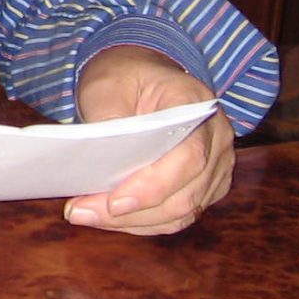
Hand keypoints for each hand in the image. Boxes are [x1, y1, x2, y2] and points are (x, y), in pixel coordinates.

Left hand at [63, 47, 234, 235]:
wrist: (145, 77)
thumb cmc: (126, 77)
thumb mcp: (107, 83)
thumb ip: (106, 113)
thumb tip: (101, 157)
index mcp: (197, 105)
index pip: (189, 156)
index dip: (153, 185)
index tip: (113, 202)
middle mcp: (217, 138)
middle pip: (186, 193)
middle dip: (133, 212)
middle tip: (82, 212)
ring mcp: (216, 166)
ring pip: (182, 212)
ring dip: (133, 221)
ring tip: (87, 215)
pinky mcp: (204, 187)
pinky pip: (177, 216)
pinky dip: (142, 222)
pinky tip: (107, 218)